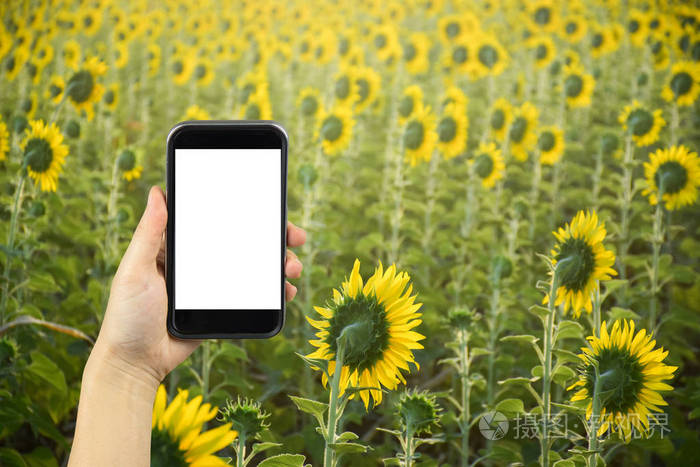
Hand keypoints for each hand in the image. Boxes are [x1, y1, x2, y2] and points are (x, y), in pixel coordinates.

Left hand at [92, 186, 306, 386]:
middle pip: (243, 241)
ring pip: (253, 267)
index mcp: (176, 246)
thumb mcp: (134, 270)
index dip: (245, 210)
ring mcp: (212, 286)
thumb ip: (148, 234)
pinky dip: (273, 291)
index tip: (270, 207)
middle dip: (274, 237)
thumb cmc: (126, 315)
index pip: (216, 219)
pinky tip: (286, 292)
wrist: (135, 363)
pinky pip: (253, 295)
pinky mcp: (221, 308)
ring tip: (292, 269)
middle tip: (295, 237)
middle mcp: (198, 262)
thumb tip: (157, 191)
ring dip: (278, 263)